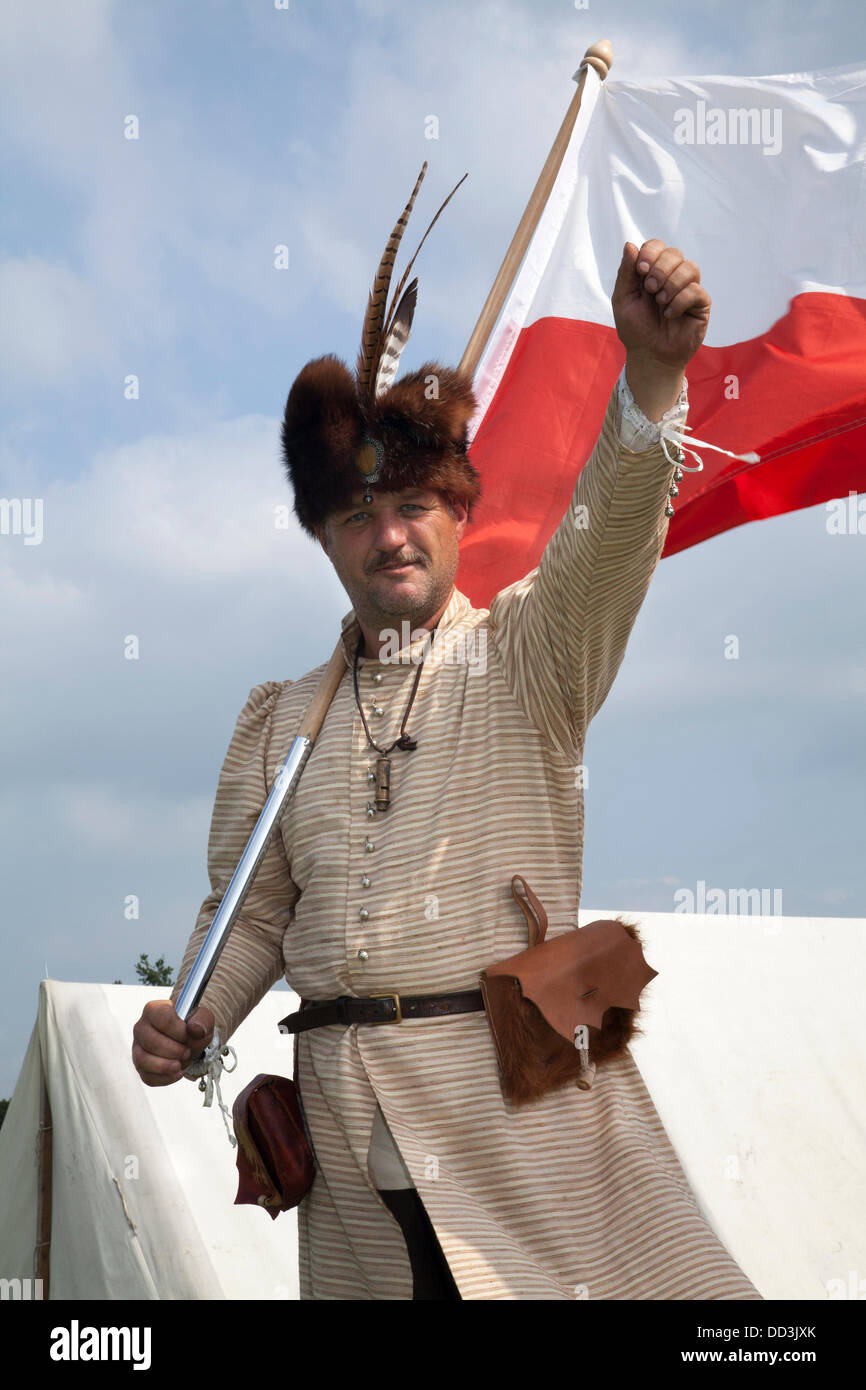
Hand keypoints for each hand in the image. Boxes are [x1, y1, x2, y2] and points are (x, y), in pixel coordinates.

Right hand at [132, 1000, 214, 1087]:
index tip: (190, 1035)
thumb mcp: (203, 1017)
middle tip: (187, 1051)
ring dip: (166, 1066)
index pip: (162, 1019)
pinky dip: (164, 1078)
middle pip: (151, 1042)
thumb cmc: (192, 1024)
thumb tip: (195, 1029)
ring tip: (181, 1064)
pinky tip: (177, 1073)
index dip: (179, 1031)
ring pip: (143, 1060)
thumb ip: (202, 1019)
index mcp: (154, 1009)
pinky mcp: (140, 1065)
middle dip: (174, 1050)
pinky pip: (147, 1076)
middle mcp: (141, 1027)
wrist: (188, 1037)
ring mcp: (138, 1047)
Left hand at [612, 240, 710, 370]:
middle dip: (660, 269)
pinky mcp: (700, 304)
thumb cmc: (636, 329)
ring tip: (660, 303)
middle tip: (650, 290)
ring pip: (689, 267)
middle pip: (674, 253)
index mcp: (652, 272)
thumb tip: (630, 244)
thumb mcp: (623, 300)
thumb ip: (626, 273)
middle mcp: (672, 277)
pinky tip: (670, 315)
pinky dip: (680, 301)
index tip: (641, 270)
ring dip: (671, 284)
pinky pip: (696, 291)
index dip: (650, 253)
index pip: (657, 246)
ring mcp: (688, 289)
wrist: (649, 356)